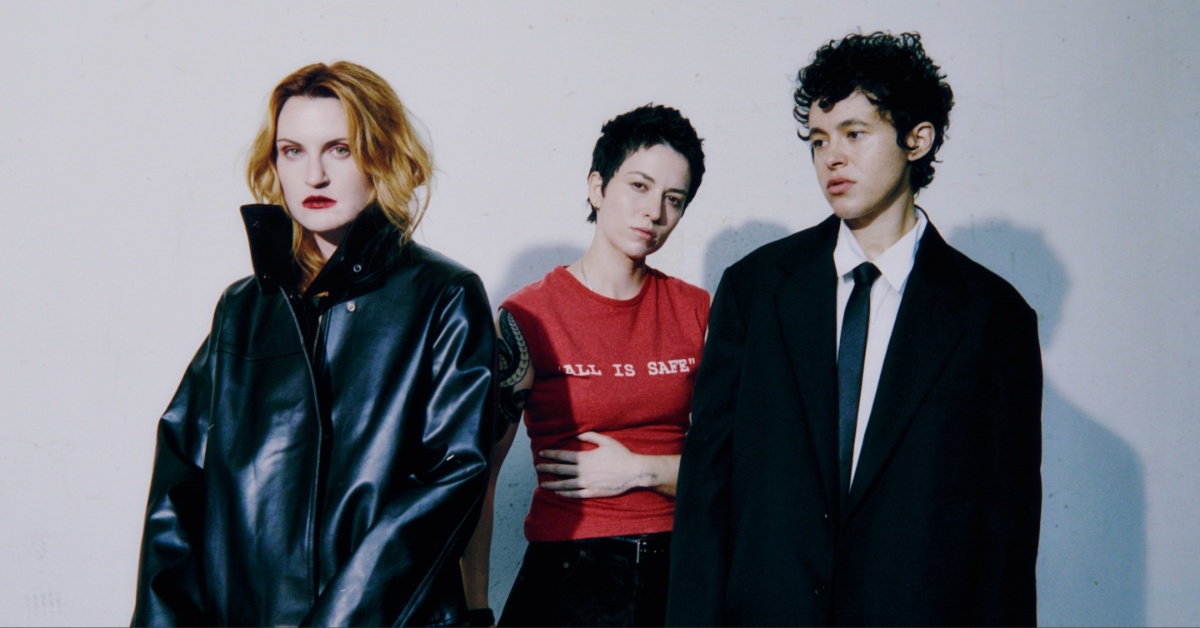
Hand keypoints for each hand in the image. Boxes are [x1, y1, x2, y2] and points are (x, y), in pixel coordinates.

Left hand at [536, 432, 650, 498]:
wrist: (633, 472)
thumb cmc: (621, 455)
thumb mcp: (606, 441)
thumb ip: (590, 436)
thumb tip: (577, 434)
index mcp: (585, 457)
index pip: (562, 455)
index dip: (550, 454)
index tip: (541, 453)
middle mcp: (583, 471)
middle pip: (560, 470)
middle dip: (546, 468)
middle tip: (537, 467)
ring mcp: (587, 483)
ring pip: (565, 484)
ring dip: (552, 484)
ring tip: (542, 484)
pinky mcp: (593, 492)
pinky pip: (575, 494)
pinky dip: (565, 494)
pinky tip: (558, 493)